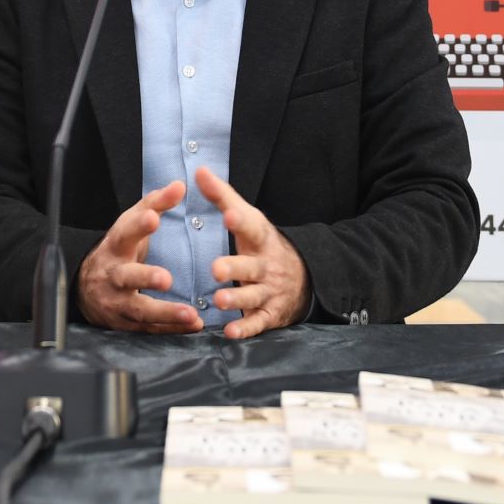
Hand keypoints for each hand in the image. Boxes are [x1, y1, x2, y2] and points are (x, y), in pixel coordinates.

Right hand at [75, 179, 204, 333]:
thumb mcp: (130, 222)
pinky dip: (171, 328)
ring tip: (190, 313)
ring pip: (139, 309)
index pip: (125, 233)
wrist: (85, 287)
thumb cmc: (118, 250)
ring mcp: (117, 302)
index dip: (138, 226)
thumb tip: (181, 184)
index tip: (153, 217)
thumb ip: (156, 203)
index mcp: (116, 247)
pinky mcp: (125, 323)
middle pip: (127, 277)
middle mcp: (114, 275)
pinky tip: (193, 324)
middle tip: (166, 278)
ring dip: (165, 312)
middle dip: (145, 278)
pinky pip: (149, 328)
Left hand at [196, 166, 308, 338]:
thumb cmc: (263, 244)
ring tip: (218, 300)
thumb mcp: (248, 218)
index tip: (229, 213)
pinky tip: (230, 332)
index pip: (251, 227)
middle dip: (234, 268)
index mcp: (260, 239)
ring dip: (236, 299)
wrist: (305, 276)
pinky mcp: (270, 313)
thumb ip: (221, 197)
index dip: (240, 220)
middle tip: (216, 269)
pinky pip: (258, 322)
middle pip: (250, 267)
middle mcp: (266, 265)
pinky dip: (245, 328)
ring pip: (252, 296)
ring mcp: (270, 291)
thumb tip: (198, 170)